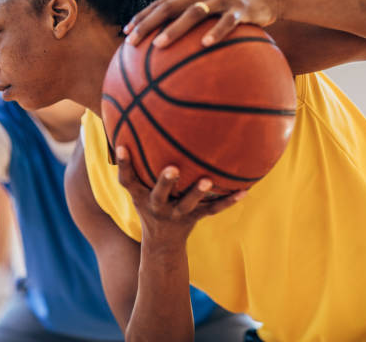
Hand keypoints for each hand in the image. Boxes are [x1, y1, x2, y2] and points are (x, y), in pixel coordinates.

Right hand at [116, 146, 245, 245]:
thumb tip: (133, 122)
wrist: (162, 242)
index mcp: (141, 195)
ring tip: (208, 180)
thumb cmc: (150, 202)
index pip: (127, 180)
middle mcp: (157, 205)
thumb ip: (138, 162)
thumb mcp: (138, 188)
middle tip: (173, 168)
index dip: (124, 164)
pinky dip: (228, 201)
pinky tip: (244, 191)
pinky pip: (212, 209)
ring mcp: (176, 214)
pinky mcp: (194, 218)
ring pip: (188, 204)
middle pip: (159, 194)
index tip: (122, 146)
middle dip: (165, 182)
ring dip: (197, 192)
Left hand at [124, 0, 280, 48]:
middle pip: (169, 6)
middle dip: (148, 24)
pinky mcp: (240, 9)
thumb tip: (161, 49)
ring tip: (159, 45)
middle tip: (132, 42)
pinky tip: (204, 45)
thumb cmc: (228, 10)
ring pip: (194, 13)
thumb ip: (186, 22)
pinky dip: (215, 32)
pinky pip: (226, 22)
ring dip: (174, 29)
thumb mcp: (206, 11)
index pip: (160, 3)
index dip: (141, 17)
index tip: (125, 34)